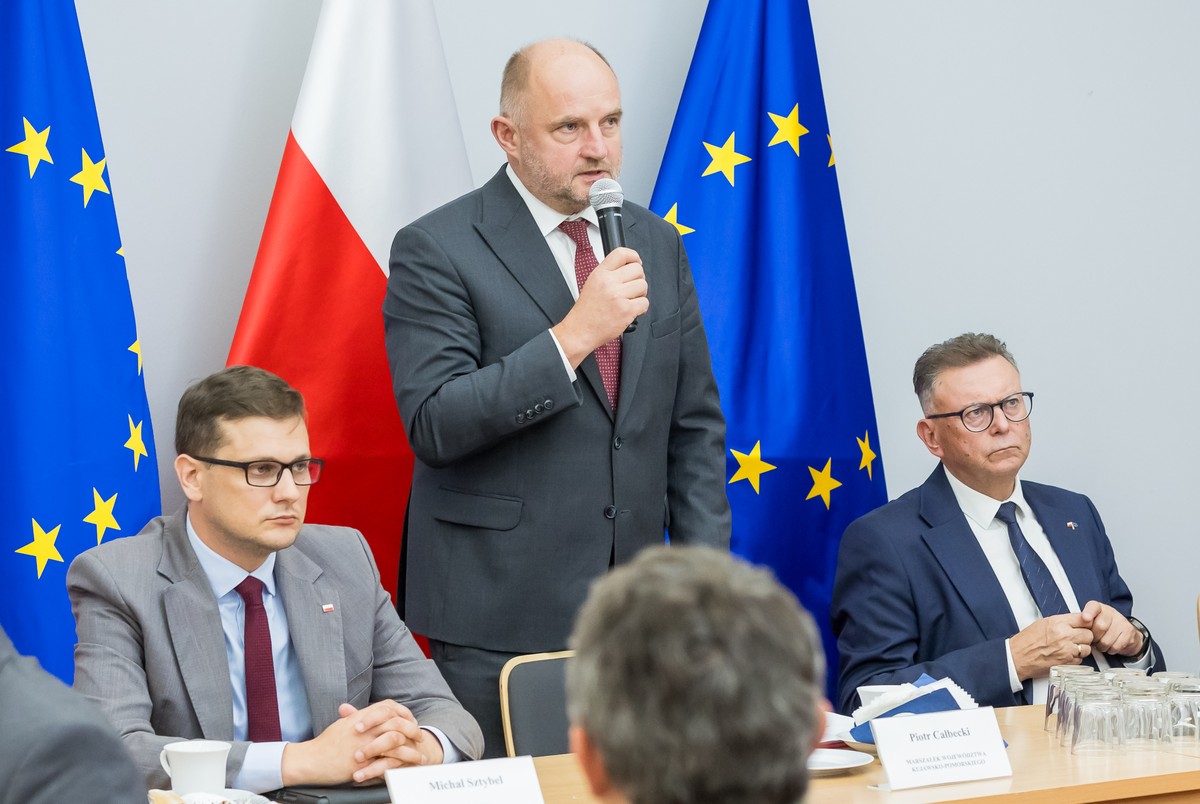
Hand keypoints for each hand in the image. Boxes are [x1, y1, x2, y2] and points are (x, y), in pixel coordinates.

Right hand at [280, 700, 435, 785]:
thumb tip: (364, 714)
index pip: (388, 707)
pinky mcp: (363, 762)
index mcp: (360, 717)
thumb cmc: (324, 744)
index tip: (411, 720)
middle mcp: (365, 728)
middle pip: (396, 722)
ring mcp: (364, 744)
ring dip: (411, 751)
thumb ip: (355, 717)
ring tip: (421, 757)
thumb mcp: (341, 726)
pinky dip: (400, 766)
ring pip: (396, 741)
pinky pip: (386, 762)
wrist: (310, 760)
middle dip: (412, 730)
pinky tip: (407, 771)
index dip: (403, 713)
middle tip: (421, 737)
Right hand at [552, 247, 648, 366]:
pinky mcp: (626, 310)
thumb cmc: (586, 311)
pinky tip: (631, 310)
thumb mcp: (592, 283)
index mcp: (600, 273)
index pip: (622, 253)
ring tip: (630, 300)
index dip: (634, 256)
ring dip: (640, 294)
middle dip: (638, 278)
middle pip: (637, 269)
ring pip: (643, 285)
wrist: (580, 331)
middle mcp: (609, 282)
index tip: (637, 262)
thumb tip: (629, 267)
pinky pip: (644, 302)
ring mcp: (618, 296)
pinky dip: (641, 308)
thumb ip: (609, 273)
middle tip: (632, 287)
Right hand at [1010, 612, 1094, 679]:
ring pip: (1087, 648)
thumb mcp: (1042, 623)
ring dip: (1082, 648)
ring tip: (1071, 648)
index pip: (1083, 619)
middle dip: (1085, 636)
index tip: (1083, 625)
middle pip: (1089, 634)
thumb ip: (1061, 622)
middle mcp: (1064, 636)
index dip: (1085, 623)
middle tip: (1077, 638)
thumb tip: (1076, 621)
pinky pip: (1080, 660)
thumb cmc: (1026, 641)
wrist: (1017, 657)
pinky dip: (1075, 658)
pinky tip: (1066, 656)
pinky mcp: (1067, 663)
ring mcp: (1067, 650)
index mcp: (1057, 623)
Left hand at [1079, 600, 1143, 656]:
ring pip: (1107, 639)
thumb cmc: (1103, 627)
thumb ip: (1082, 623)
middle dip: (1094, 637)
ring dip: (1102, 646)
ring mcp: (1121, 621)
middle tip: (1093, 640)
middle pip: (1100, 626)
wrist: (1124, 632)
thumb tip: (1071, 629)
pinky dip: (1111, 649)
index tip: (1085, 618)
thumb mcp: (1090, 622)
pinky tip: (1110, 645)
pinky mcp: (1129, 631)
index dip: (1088, 613)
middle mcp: (1110, 612)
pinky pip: (1116, 646)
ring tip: (1101, 643)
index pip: (1093, 607)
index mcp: (1098, 607)